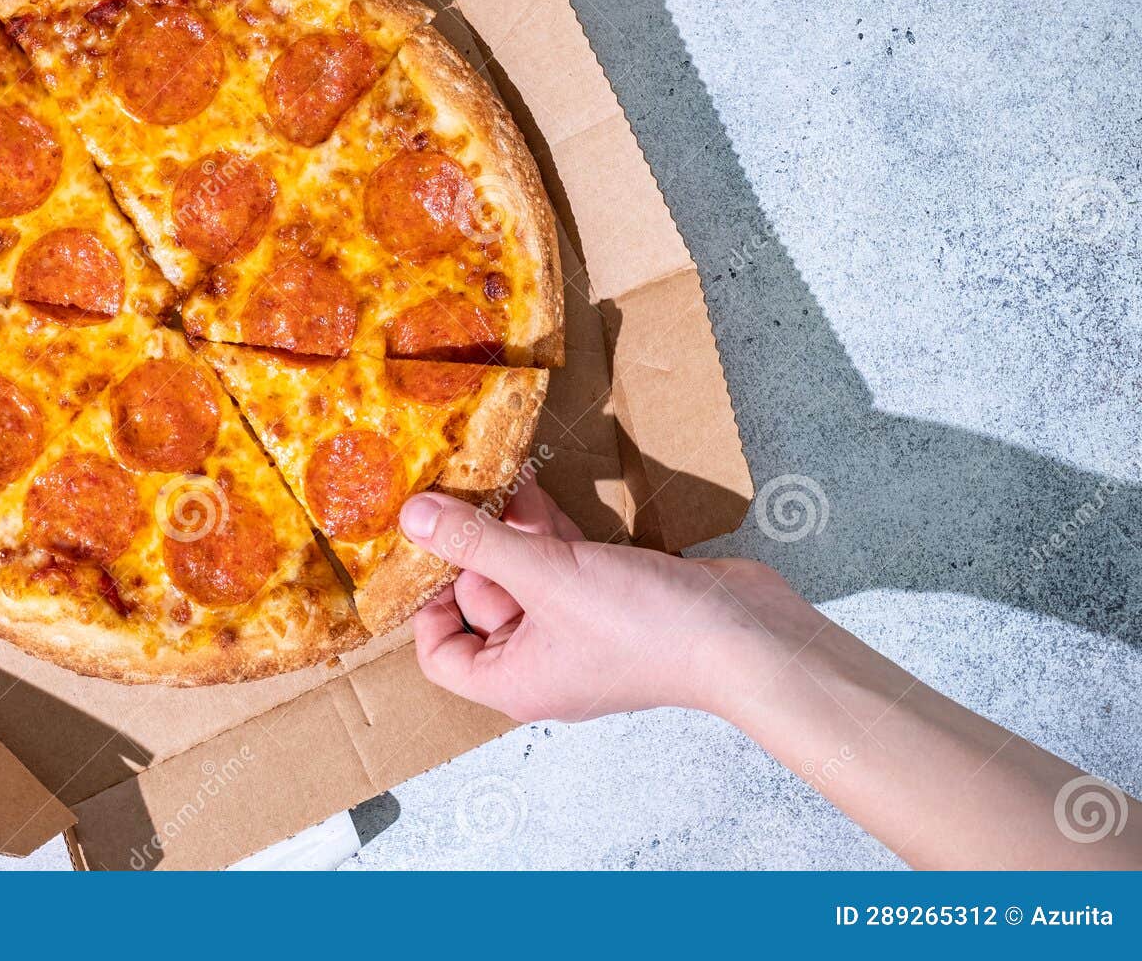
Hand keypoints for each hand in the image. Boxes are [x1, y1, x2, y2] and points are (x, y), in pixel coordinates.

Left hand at [401, 478, 814, 722]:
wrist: (746, 637)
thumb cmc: (646, 629)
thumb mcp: (547, 577)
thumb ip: (477, 542)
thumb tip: (411, 517)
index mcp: (514, 680)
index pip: (440, 655)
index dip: (427, 604)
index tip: (429, 549)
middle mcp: (541, 660)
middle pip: (481, 602)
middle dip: (479, 547)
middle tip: (470, 495)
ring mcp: (577, 629)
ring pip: (524, 574)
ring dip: (512, 528)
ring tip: (501, 477)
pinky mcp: (610, 597)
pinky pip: (562, 562)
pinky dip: (549, 527)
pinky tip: (536, 484)